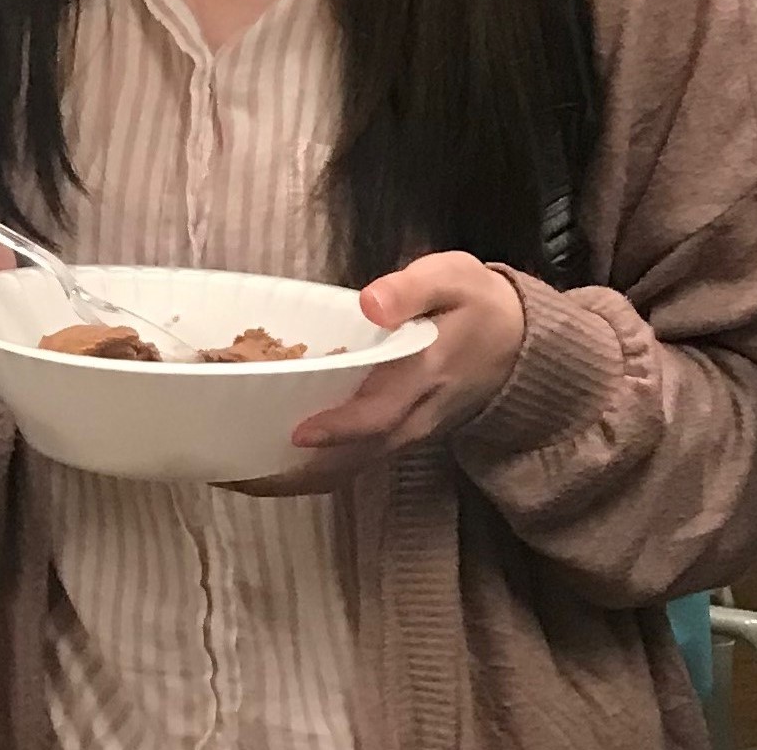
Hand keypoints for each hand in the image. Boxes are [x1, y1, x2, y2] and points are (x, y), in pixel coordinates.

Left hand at [221, 251, 523, 497]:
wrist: (520, 344)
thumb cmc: (476, 303)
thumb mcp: (453, 278)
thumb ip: (411, 288)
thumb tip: (370, 303)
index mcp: (424, 376)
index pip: (380, 413)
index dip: (339, 427)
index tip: (296, 433)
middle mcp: (414, 417)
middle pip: (354, 457)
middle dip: (296, 472)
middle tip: (236, 473)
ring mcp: (407, 433)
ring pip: (350, 468)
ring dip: (297, 479)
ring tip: (238, 476)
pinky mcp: (398, 435)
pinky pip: (354, 463)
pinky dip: (312, 470)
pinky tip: (269, 461)